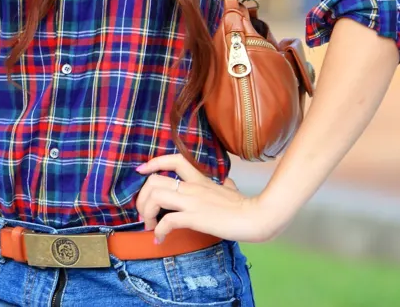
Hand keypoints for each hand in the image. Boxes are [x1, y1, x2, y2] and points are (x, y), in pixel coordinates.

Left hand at [134, 155, 288, 243]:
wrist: (258, 217)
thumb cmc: (247, 207)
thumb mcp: (233, 191)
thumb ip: (227, 186)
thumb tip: (229, 184)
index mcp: (200, 180)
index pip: (174, 160)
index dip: (153, 164)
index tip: (141, 172)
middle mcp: (192, 187)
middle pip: (154, 180)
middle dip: (142, 197)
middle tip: (143, 212)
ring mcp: (193, 202)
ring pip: (156, 196)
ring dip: (146, 212)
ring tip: (148, 226)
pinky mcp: (195, 218)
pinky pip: (168, 221)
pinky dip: (158, 230)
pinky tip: (159, 238)